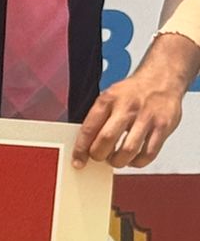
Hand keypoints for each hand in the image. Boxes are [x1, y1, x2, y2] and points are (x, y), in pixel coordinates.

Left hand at [72, 39, 192, 167]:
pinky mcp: (163, 127)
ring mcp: (146, 118)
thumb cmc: (132, 92)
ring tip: (116, 159)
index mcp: (108, 100)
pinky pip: (148, 154)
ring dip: (118, 161)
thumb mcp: (110, 97)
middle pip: (106, 139)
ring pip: (128, 150)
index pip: (89, 129)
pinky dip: (138, 162)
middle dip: (99, 155)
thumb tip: (85, 146)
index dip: (81, 149)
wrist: (161, 79)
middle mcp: (127, 108)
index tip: (78, 161)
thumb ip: (98, 119)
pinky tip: (133, 159)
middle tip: (99, 157)